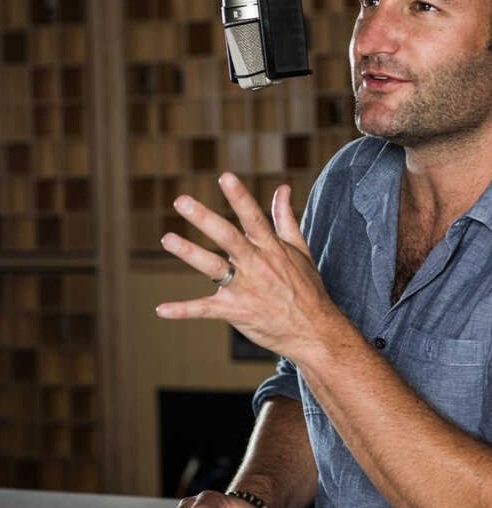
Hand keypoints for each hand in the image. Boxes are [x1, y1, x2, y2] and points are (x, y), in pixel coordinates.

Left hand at [155, 173, 340, 359]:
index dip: (239, 197)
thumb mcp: (300, 250)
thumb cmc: (307, 288)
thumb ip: (286, 218)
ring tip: (167, 238)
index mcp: (272, 249)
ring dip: (190, 252)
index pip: (254, 217)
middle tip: (182, 201)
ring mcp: (245, 289)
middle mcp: (257, 265)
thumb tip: (282, 188)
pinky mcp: (235, 311)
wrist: (314, 330)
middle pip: (228, 237)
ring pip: (213, 267)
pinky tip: (161, 310)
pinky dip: (183, 310)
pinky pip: (205, 310)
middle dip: (204, 218)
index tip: (225, 177)